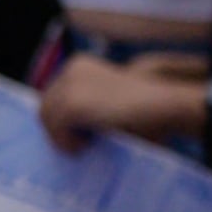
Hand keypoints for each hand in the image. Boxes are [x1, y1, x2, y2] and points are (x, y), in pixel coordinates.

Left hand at [42, 54, 202, 150]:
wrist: (166, 106)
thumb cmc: (148, 110)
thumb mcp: (110, 103)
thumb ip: (88, 107)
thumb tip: (67, 129)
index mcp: (80, 65)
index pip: (53, 94)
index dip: (59, 117)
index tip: (73, 135)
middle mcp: (71, 69)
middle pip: (45, 104)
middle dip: (57, 128)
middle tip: (75, 145)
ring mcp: (70, 85)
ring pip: (46, 117)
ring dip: (61, 136)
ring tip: (83, 147)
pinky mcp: (72, 104)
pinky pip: (55, 128)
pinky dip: (66, 141)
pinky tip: (85, 147)